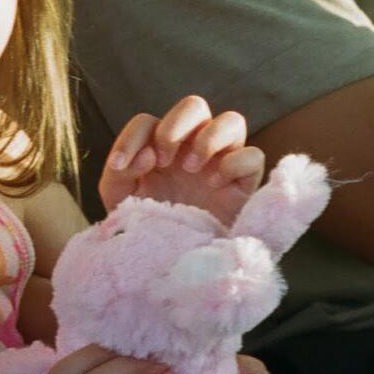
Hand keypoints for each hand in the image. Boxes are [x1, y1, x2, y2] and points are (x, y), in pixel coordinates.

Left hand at [99, 95, 263, 225]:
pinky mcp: (244, 186)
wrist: (169, 268)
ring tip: (191, 169)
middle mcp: (192, 150)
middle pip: (194, 106)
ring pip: (232, 121)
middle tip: (163, 161)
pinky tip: (214, 186)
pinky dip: (234, 163)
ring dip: (208, 138)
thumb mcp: (119, 199)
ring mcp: (221, 165)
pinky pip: (254, 156)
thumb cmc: (146, 228)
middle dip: (175, 125)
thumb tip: (148, 153)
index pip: (147, 121)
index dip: (133, 136)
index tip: (121, 166)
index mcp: (159, 150)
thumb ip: (119, 171)